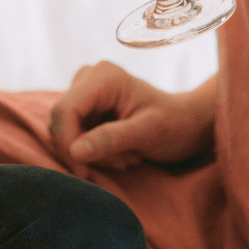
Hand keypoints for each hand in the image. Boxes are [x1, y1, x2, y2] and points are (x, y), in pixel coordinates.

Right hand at [49, 62, 215, 168]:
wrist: (187, 122)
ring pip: (65, 131)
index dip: (67, 143)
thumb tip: (74, 152)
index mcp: (103, 76)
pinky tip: (119, 153)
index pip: (64, 110)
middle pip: (61, 121)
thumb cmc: (175, 124)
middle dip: (84, 149)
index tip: (84, 172)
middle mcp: (89, 77)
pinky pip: (73, 134)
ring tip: (126, 157)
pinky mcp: (85, 106)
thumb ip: (110, 139)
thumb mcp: (147, 133)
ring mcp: (85, 91)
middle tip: (122, 163)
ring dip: (91, 153)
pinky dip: (93, 150)